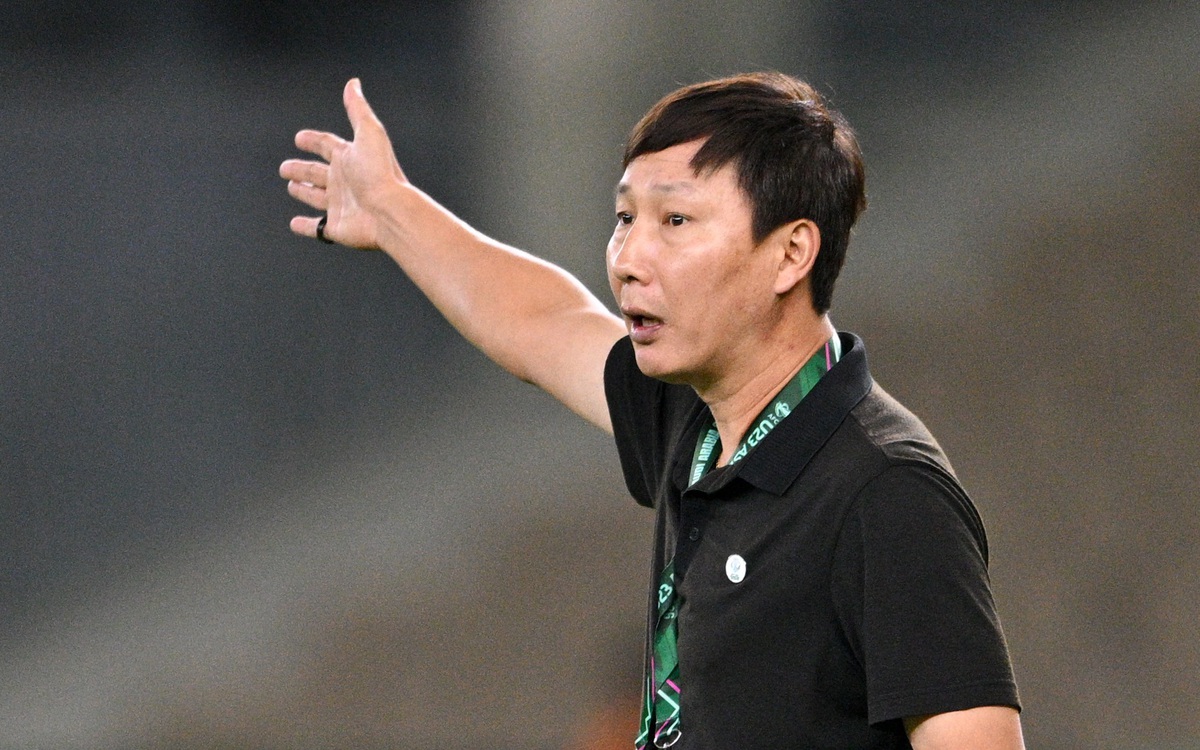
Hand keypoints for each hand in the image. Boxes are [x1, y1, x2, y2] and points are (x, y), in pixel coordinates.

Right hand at [279, 78, 406, 248]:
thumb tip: (353, 83)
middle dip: (301, 169)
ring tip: (292, 187)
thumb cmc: (380, 172)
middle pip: (317, 172)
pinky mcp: (337, 228)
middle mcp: (345, 181)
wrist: (390, 211)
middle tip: (284, 168)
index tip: (299, 138)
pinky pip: (317, 228)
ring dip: (303, 192)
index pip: (327, 145)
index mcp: (350, 158)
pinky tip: (294, 223)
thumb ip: (358, 109)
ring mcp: (340, 205)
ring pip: (316, 197)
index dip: (313, 141)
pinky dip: (305, 226)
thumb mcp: (369, 133)